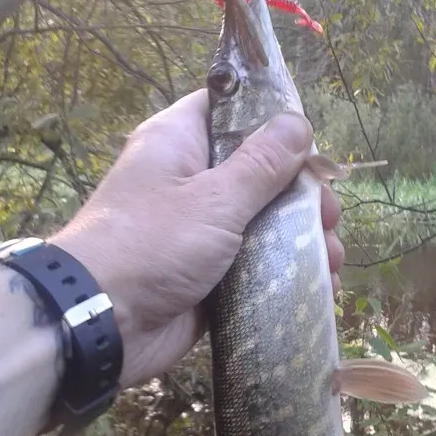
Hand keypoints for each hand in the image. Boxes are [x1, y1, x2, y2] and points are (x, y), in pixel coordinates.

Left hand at [52, 90, 344, 387]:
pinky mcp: (209, 275)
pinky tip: (321, 283)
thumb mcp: (215, 198)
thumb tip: (298, 121)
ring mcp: (200, 231)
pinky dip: (287, 272)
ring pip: (264, 222)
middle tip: (330, 216)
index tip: (313, 146)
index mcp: (180, 143)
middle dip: (303, 195)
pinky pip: (257, 266)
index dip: (274, 121)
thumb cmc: (153, 244)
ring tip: (333, 259)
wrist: (103, 324)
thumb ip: (262, 163)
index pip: (230, 111)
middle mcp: (190, 181)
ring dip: (304, 238)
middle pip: (260, 172)